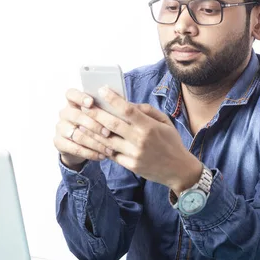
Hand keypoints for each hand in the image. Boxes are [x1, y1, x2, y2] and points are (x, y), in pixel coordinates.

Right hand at [53, 88, 115, 170]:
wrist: (79, 145)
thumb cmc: (95, 125)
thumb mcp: (100, 115)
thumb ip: (107, 109)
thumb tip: (123, 102)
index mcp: (73, 102)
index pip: (71, 94)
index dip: (80, 97)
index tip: (91, 102)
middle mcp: (65, 113)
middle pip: (76, 115)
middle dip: (94, 125)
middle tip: (108, 133)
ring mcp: (60, 128)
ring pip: (77, 135)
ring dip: (95, 143)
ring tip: (109, 149)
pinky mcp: (59, 142)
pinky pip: (75, 148)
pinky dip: (90, 153)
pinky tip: (101, 156)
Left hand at [79, 87, 201, 195]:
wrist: (179, 170)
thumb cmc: (171, 142)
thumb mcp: (165, 122)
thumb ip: (147, 111)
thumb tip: (128, 103)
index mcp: (150, 126)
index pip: (128, 110)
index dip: (113, 99)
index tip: (102, 90)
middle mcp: (140, 140)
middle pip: (112, 124)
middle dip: (96, 113)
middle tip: (84, 105)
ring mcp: (134, 154)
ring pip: (108, 141)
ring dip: (92, 131)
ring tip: (81, 122)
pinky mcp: (131, 165)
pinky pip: (111, 154)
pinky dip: (100, 146)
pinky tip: (91, 139)